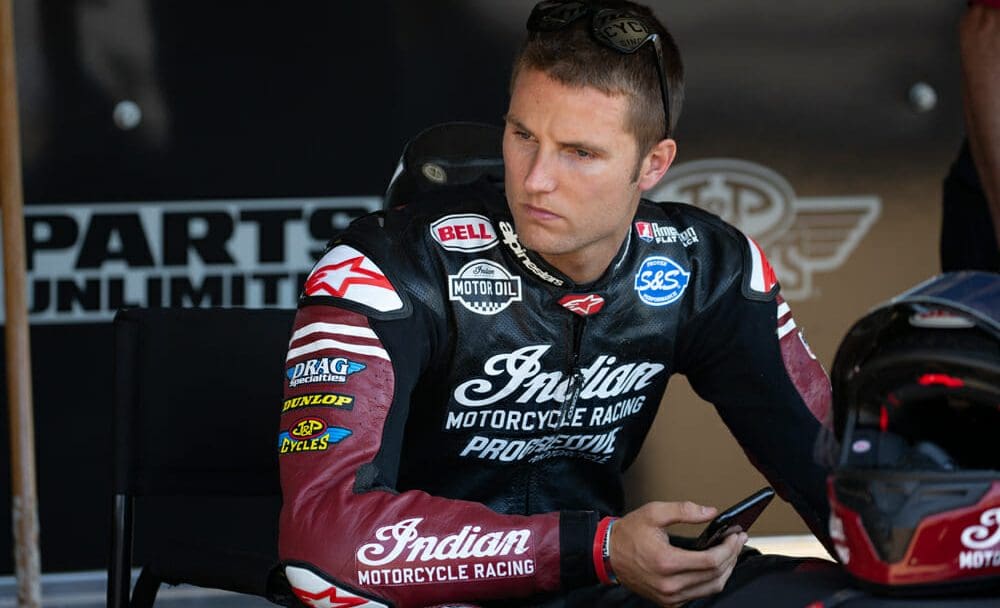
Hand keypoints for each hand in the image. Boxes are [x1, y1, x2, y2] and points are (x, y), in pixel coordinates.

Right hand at [609, 501, 746, 606]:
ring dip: (726, 570)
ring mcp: (669, 596)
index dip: (728, 548)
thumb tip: (710, 512)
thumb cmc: (629, 534)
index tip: (735, 536)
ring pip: (711, 588)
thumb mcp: (654, 512)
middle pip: (715, 575)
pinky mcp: (668, 601)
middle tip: (738, 540)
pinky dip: (712, 581)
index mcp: (666, 562)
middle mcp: (669, 584)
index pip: (711, 561)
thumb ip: (684, 510)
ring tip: (731, 552)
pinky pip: (699, 594)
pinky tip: (715, 566)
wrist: (608, 554)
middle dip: (732, 556)